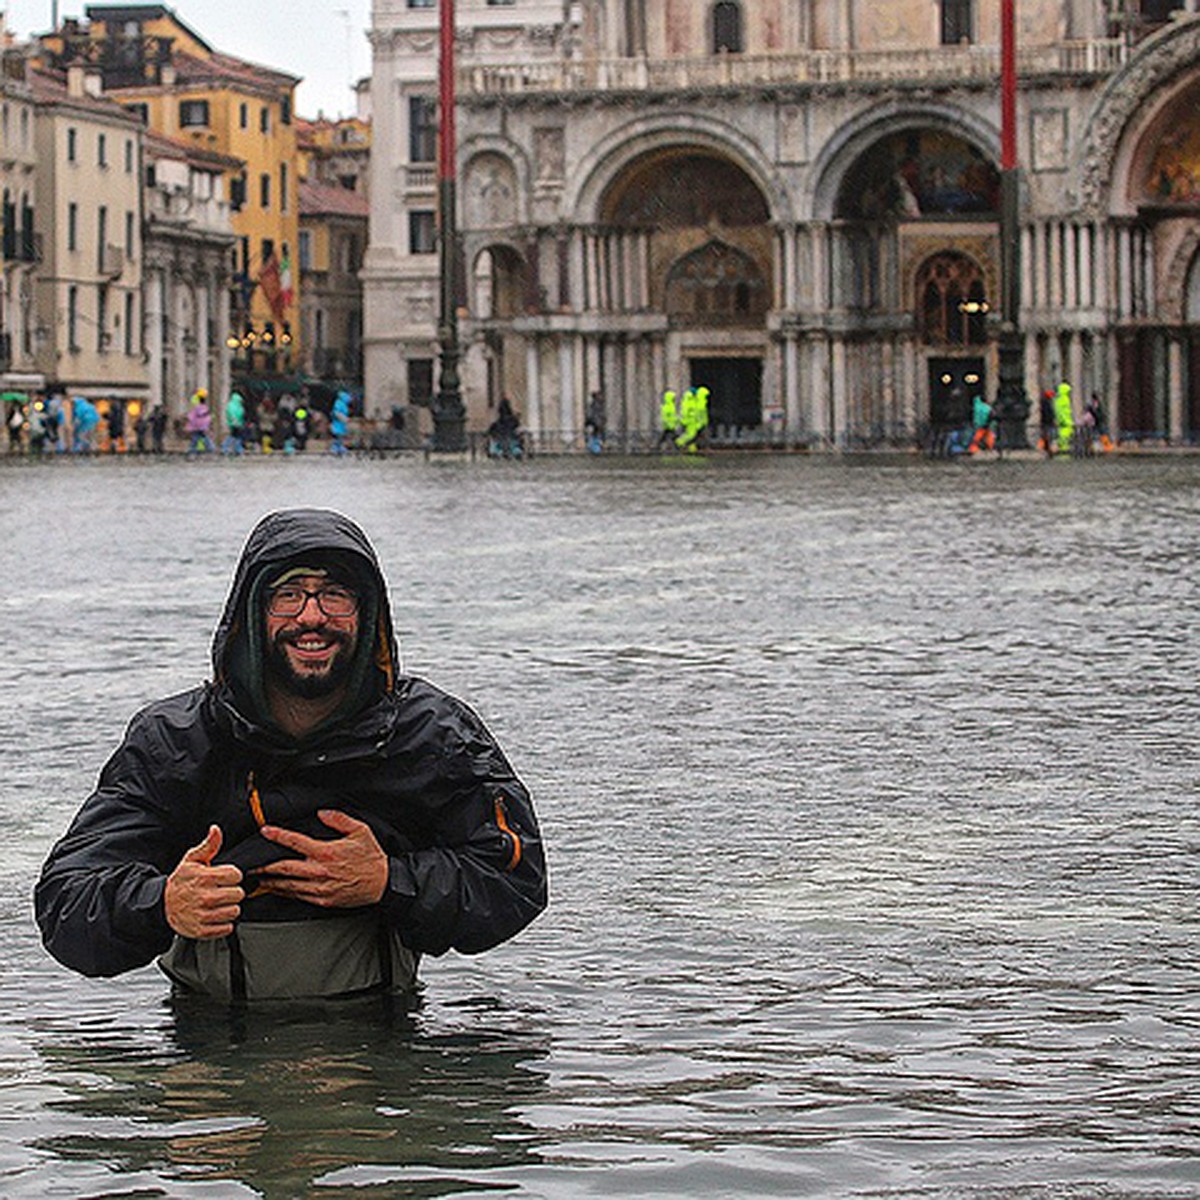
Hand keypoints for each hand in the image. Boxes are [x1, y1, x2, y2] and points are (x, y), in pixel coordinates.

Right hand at [164, 825, 243, 938]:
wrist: (161, 906)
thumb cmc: (180, 882)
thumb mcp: (191, 860)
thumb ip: (208, 845)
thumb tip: (216, 830)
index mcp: (204, 878)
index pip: (236, 875)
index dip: (232, 875)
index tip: (225, 877)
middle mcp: (204, 897)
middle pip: (238, 894)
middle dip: (232, 892)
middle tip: (221, 891)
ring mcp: (203, 915)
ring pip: (234, 911)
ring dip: (229, 908)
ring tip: (218, 903)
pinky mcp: (202, 930)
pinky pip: (227, 928)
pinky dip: (223, 924)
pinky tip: (214, 916)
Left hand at [255, 810, 388, 907]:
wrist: (383, 884)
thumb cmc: (372, 858)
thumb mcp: (361, 831)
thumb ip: (339, 820)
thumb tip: (322, 813)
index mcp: (326, 852)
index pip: (296, 842)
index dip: (278, 835)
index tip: (265, 831)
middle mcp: (319, 871)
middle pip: (283, 867)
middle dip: (264, 865)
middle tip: (249, 864)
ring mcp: (319, 888)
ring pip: (286, 885)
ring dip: (269, 881)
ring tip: (256, 877)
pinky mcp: (322, 899)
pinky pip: (297, 896)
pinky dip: (283, 892)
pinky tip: (276, 888)